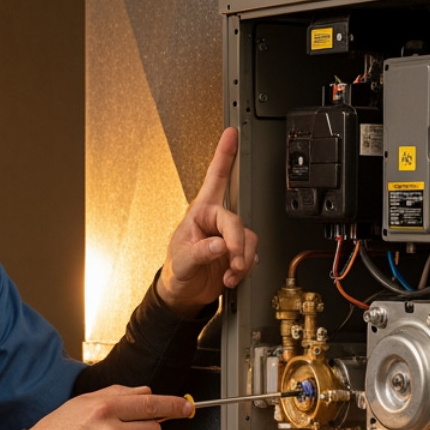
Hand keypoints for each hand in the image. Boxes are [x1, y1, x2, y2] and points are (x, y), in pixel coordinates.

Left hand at [158, 127, 258, 317]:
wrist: (184, 294)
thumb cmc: (176, 271)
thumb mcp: (182, 261)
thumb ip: (200, 252)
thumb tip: (219, 244)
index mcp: (199, 213)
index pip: (214, 179)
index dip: (223, 156)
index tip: (230, 135)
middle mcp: (216, 221)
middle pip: (237, 221)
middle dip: (237, 244)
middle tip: (232, 261)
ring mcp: (228, 237)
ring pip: (249, 239)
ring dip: (242, 260)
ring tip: (229, 273)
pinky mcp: (238, 251)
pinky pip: (252, 254)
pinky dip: (244, 268)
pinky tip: (232, 275)